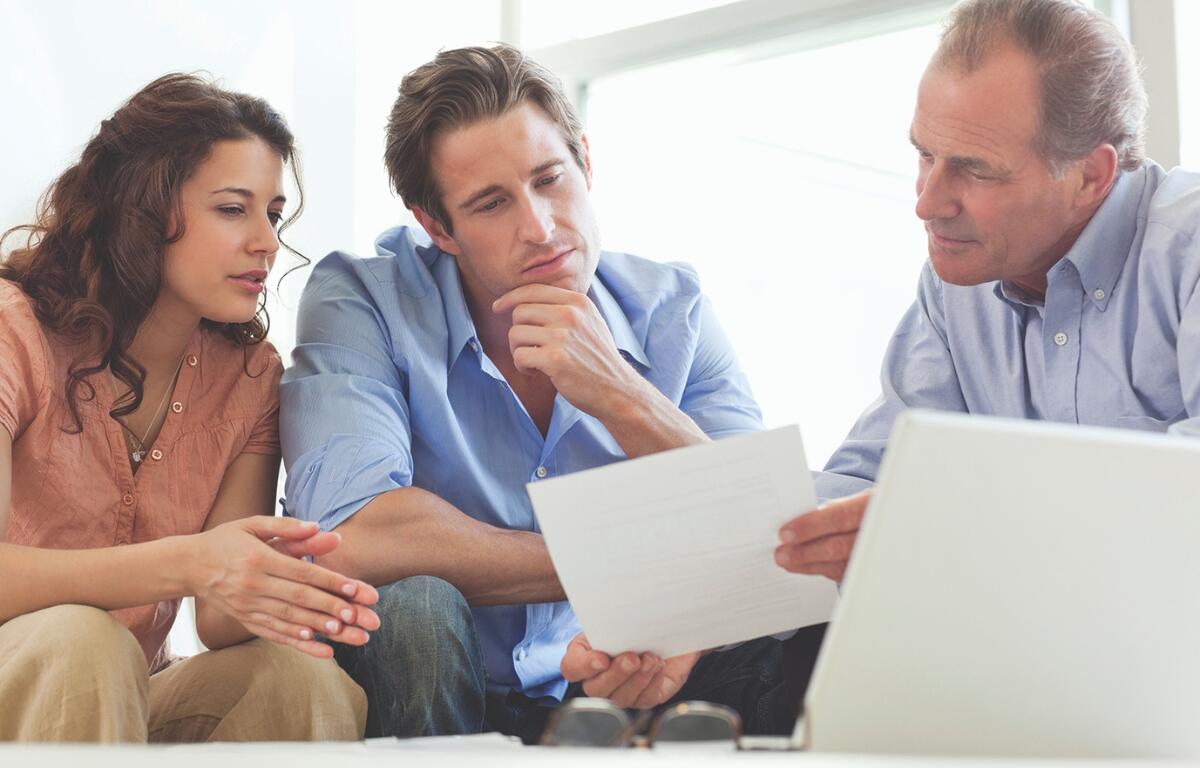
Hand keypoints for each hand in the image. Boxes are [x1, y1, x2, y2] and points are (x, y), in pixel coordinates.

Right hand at [189, 516, 379, 657]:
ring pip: (291, 620)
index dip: (332, 583)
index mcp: (259, 558)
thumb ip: (288, 527)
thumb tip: (323, 528)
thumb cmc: (227, 540)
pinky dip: (299, 642)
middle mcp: (254, 585)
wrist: (189, 565)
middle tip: (365, 618)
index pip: (303, 574)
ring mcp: (248, 606)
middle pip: (301, 600)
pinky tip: (322, 648)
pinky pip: (275, 633)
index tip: (359, 590)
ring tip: (352, 634)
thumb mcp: (253, 524)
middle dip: (336, 609)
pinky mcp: (245, 620)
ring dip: (323, 629)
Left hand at [492, 284, 642, 415]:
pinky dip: (522, 367)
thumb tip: (525, 299)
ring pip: (515, 334)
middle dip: (518, 332)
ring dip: (518, 351)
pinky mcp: (555, 359)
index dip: (510, 298)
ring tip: (535, 362)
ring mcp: (563, 336)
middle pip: (520, 312)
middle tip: (529, 348)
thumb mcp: (590, 321)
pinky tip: (536, 372)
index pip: (532, 290)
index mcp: (578, 302)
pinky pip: (520, 356)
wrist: (616, 389)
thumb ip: (564, 307)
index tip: (497, 308)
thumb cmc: (598, 358)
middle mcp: (570, 314)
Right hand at [561, 633, 700, 708]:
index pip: (571, 668)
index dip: (584, 667)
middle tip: (631, 658)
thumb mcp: (620, 616)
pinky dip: (653, 682)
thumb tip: (613, 620)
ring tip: (650, 659)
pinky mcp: (645, 697)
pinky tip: (658, 666)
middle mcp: (601, 678)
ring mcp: (622, 691)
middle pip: (596, 689)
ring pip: (621, 697)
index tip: (601, 658)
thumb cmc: (639, 621)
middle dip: (616, 674)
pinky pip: (646, 698)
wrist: (669, 629)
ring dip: (637, 678)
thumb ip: (610, 620)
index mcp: (585, 655)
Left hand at [775, 489, 870, 581]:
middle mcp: (876, 534)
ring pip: (839, 565)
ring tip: (786, 562)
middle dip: (805, 551)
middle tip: (780, 554)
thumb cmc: (864, 510)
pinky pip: (840, 573)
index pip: (839, 517)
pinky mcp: (867, 570)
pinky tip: (801, 566)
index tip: (784, 533)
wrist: (892, 524)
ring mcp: (874, 555)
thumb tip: (797, 522)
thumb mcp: (854, 501)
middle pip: (838, 547)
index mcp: (871, 507)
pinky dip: (818, 569)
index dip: (810, 526)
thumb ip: (831, 511)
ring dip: (808, 564)